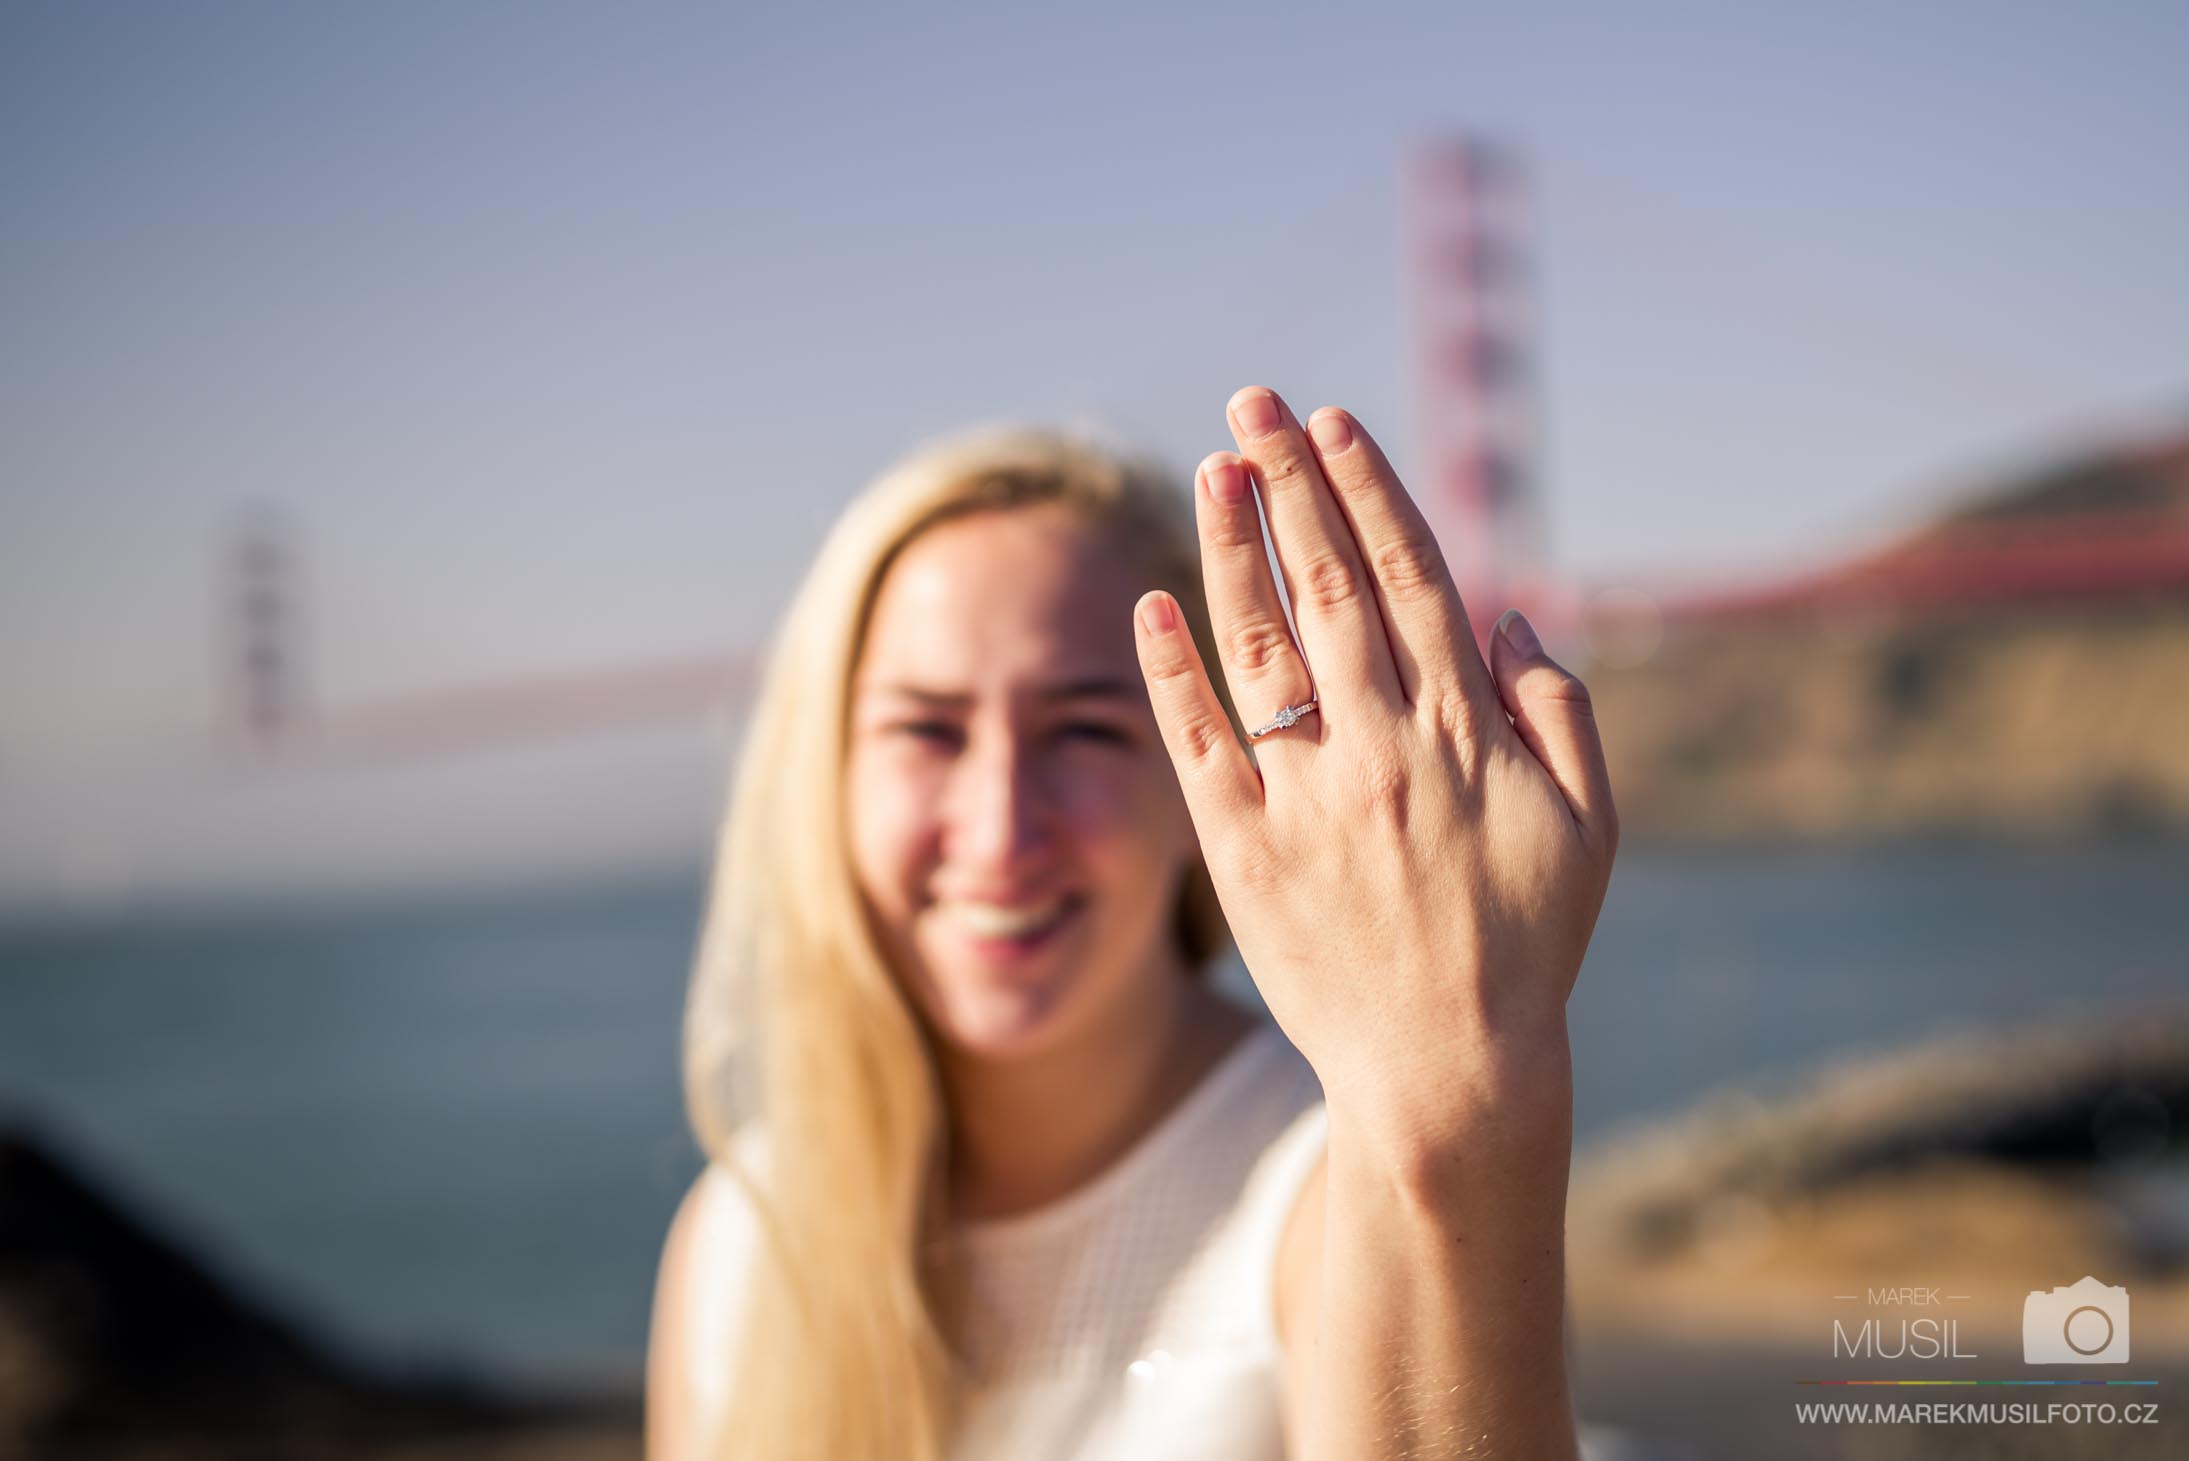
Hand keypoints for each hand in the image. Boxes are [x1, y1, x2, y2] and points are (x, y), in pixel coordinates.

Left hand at [1132, 387, 1617, 1147]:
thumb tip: (1514, 616)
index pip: (1407, 577)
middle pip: (1325, 583)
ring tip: (1213, 470)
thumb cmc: (1526, 947)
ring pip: (1260, 642)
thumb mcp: (1588, 828)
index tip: (1332, 423)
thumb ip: (1561, 712)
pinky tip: (1150, 603)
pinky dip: (1171, 671)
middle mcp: (1383, 745)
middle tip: (1253, 402)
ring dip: (1233, 547)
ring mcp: (1308, 795)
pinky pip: (1199, 743)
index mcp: (1466, 729)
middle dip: (1288, 481)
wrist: (1448, 1069)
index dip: (1366, 490)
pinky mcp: (1244, 851)